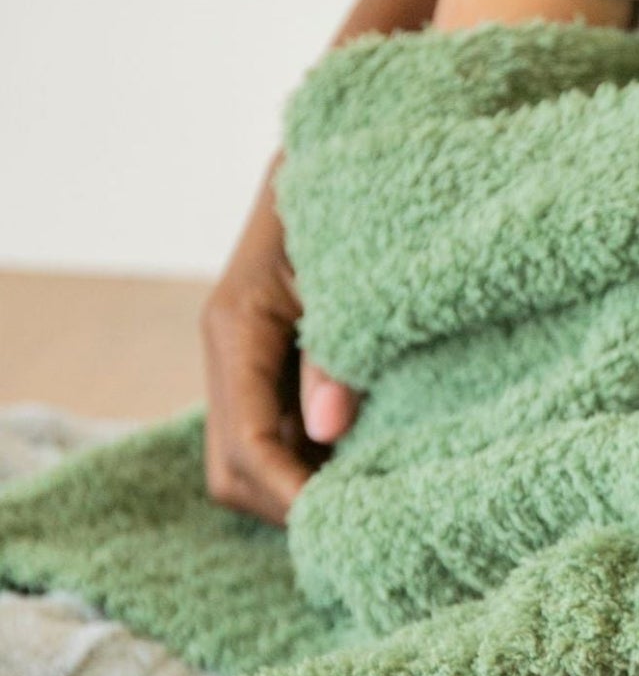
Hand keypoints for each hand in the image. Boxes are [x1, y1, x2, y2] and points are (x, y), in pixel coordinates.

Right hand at [198, 160, 361, 526]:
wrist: (348, 144)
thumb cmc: (353, 193)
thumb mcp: (349, 264)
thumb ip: (340, 345)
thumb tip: (328, 429)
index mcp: (236, 325)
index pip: (245, 444)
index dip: (290, 493)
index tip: (343, 525)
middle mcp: (229, 348)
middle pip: (235, 467)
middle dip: (291, 506)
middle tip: (366, 531)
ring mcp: (247, 355)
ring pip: (252, 454)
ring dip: (302, 486)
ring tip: (373, 506)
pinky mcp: (274, 355)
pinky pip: (277, 427)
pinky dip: (314, 457)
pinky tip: (367, 465)